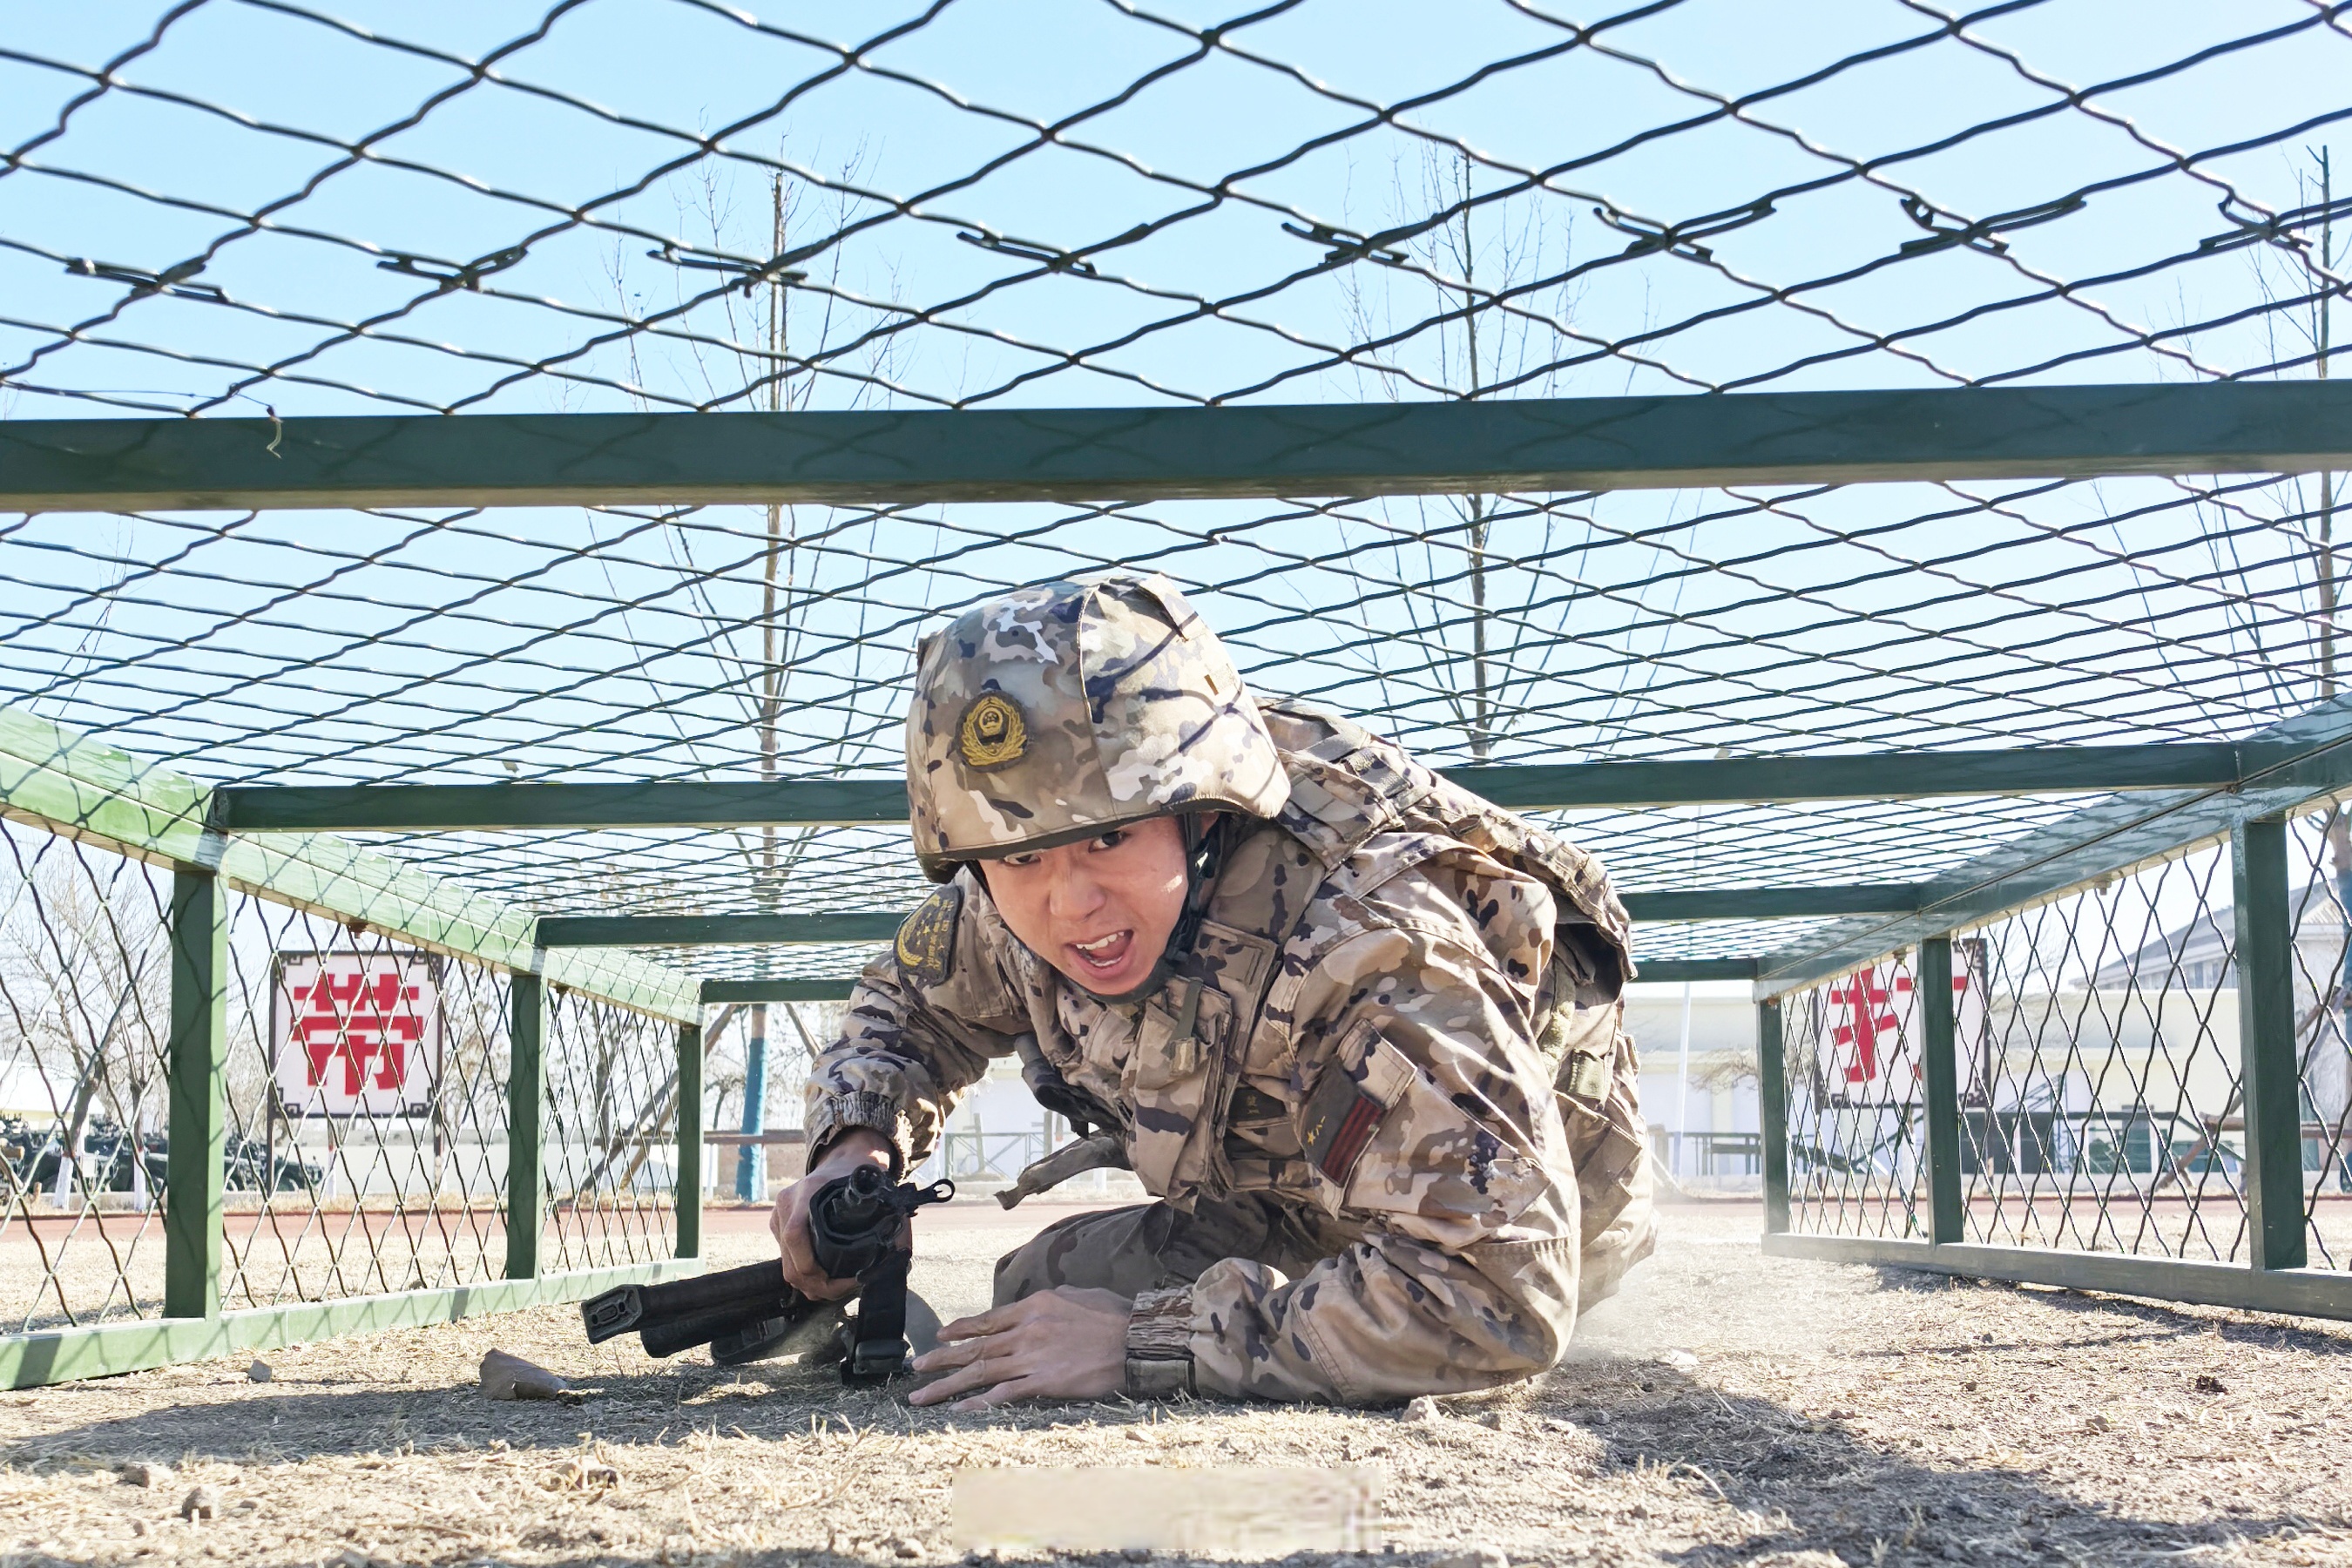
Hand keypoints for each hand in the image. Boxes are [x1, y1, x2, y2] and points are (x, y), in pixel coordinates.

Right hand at [768, 1131, 893, 1298]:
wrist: (842, 1159)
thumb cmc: (857, 1174)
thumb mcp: (870, 1188)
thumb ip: (886, 1215)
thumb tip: (901, 1250)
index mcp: (807, 1192)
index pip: (794, 1235)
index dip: (809, 1264)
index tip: (835, 1278)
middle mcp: (787, 1204)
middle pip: (790, 1261)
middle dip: (817, 1284)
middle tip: (845, 1289)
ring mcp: (779, 1217)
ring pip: (787, 1267)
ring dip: (812, 1285)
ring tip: (839, 1287)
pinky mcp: (779, 1227)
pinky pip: (787, 1260)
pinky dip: (805, 1276)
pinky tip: (825, 1279)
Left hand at [907, 1288, 1130, 1410]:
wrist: (1136, 1339)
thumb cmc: (1113, 1315)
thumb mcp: (1075, 1295)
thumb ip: (1048, 1302)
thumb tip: (1032, 1309)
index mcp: (1033, 1306)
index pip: (987, 1320)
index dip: (960, 1330)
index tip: (939, 1338)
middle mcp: (1026, 1331)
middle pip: (975, 1347)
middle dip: (941, 1359)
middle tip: (916, 1368)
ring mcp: (1032, 1358)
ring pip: (980, 1372)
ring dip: (947, 1385)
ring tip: (921, 1395)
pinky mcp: (1043, 1383)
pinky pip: (1003, 1394)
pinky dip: (978, 1403)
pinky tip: (958, 1410)